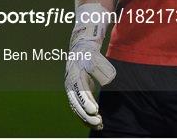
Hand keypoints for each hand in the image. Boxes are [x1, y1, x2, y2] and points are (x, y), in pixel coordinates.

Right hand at [64, 3, 115, 129]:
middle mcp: (71, 86)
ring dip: (87, 119)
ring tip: (100, 125)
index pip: (79, 92)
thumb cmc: (88, 54)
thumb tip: (106, 81)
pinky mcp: (78, 95)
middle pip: (77, 104)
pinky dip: (87, 117)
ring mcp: (73, 92)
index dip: (86, 102)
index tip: (95, 110)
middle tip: (99, 120)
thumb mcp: (92, 57)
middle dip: (87, 115)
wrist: (80, 51)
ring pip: (78, 109)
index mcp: (74, 77)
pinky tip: (97, 123)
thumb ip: (98, 68)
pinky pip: (80, 109)